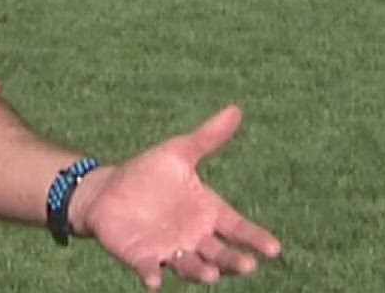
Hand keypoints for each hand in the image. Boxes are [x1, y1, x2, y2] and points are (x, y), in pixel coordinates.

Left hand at [69, 105, 282, 287]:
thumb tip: (236, 109)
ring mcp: (169, 250)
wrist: (110, 189)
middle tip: (247, 265)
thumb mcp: (180, 152)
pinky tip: (155, 281)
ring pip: (190, 266)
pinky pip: (149, 269)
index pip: (238, 227)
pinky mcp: (142, 258)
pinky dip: (152, 276)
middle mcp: (194, 236)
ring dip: (201, 272)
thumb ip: (208, 137)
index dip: (255, 238)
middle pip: (219, 253)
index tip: (274, 249)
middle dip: (233, 260)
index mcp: (208, 212)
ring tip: (212, 275)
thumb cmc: (149, 172)